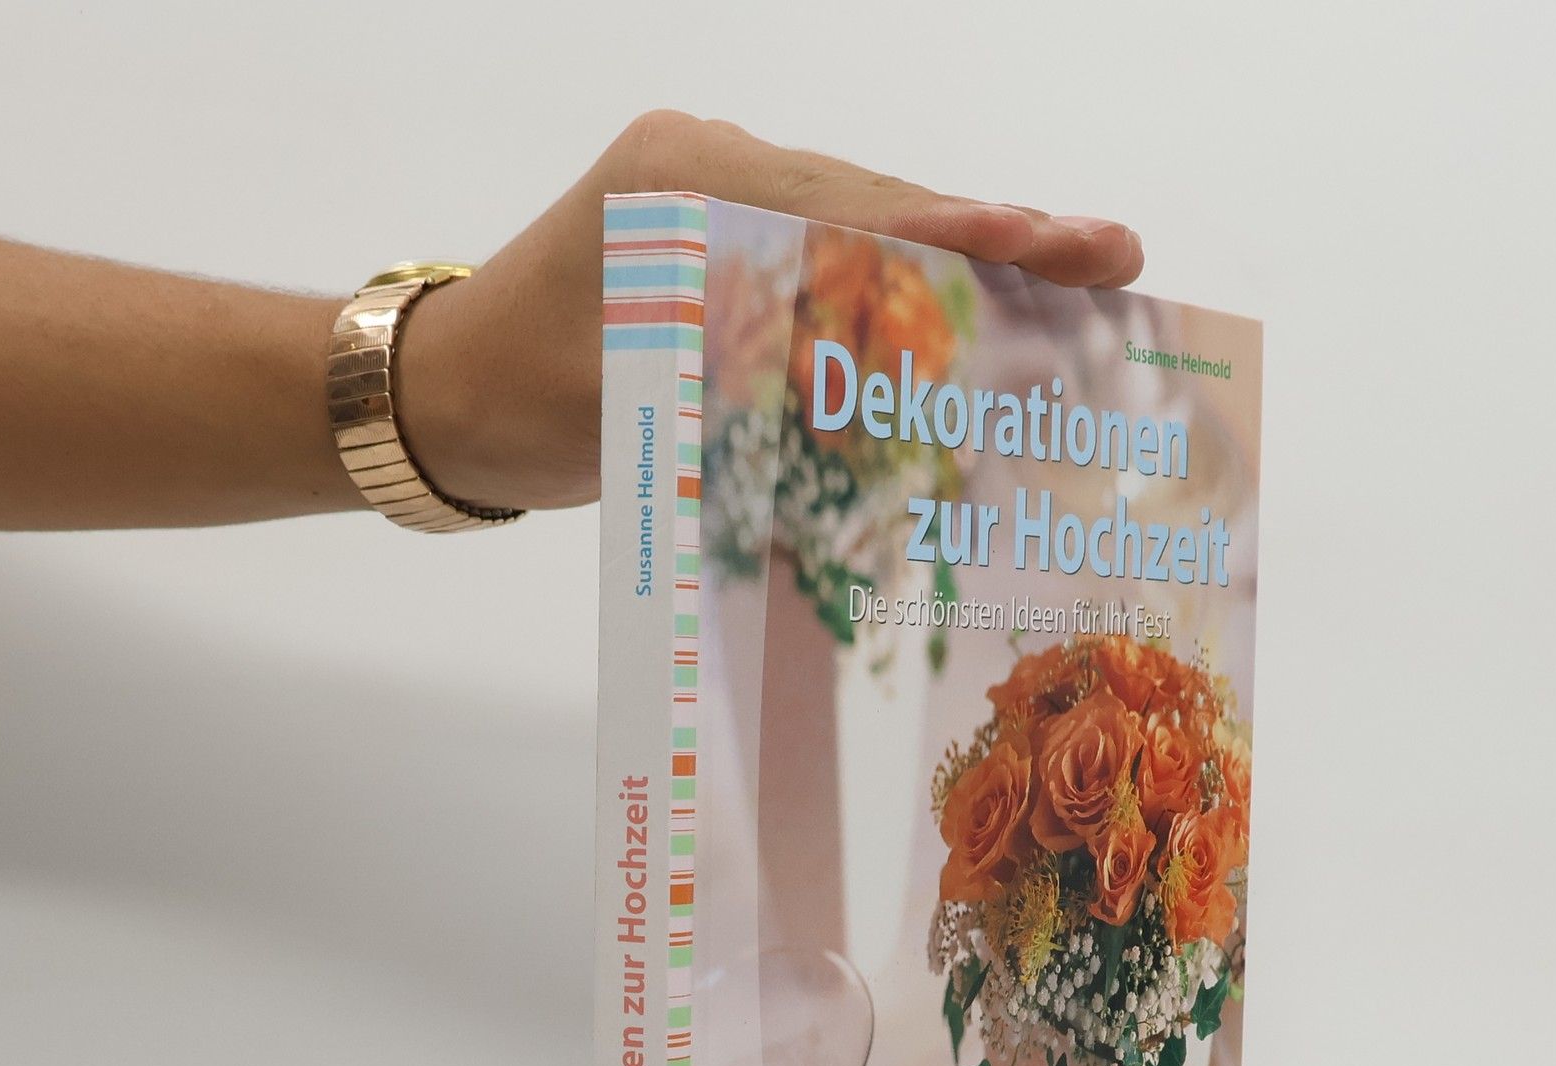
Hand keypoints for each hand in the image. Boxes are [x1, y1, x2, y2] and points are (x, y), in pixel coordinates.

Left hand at [395, 110, 1144, 512]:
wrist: (443, 400)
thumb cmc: (525, 409)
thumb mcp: (644, 402)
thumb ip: (760, 378)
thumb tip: (893, 385)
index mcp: (682, 183)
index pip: (846, 212)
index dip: (959, 233)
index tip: (1053, 238)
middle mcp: (707, 165)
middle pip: (874, 202)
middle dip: (994, 235)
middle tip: (1112, 255)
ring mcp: (716, 192)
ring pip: (864, 224)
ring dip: (965, 259)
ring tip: (1080, 274)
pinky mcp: (721, 234)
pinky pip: (831, 250)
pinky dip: (905, 282)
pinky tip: (987, 298)